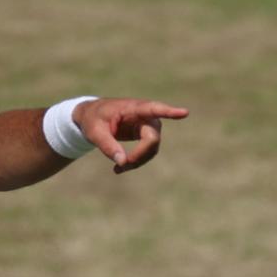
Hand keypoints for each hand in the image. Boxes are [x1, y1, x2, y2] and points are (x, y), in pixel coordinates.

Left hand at [73, 98, 188, 173]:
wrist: (92, 117)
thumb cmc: (93, 120)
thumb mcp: (94, 132)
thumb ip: (107, 145)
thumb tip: (122, 162)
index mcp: (132, 108)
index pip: (153, 109)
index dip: (169, 112)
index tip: (184, 112)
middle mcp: (145, 116)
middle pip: (152, 139)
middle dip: (139, 155)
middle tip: (120, 167)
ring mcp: (148, 126)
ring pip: (152, 148)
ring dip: (137, 161)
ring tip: (117, 169)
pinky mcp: (146, 135)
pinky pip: (148, 152)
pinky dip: (136, 162)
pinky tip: (119, 168)